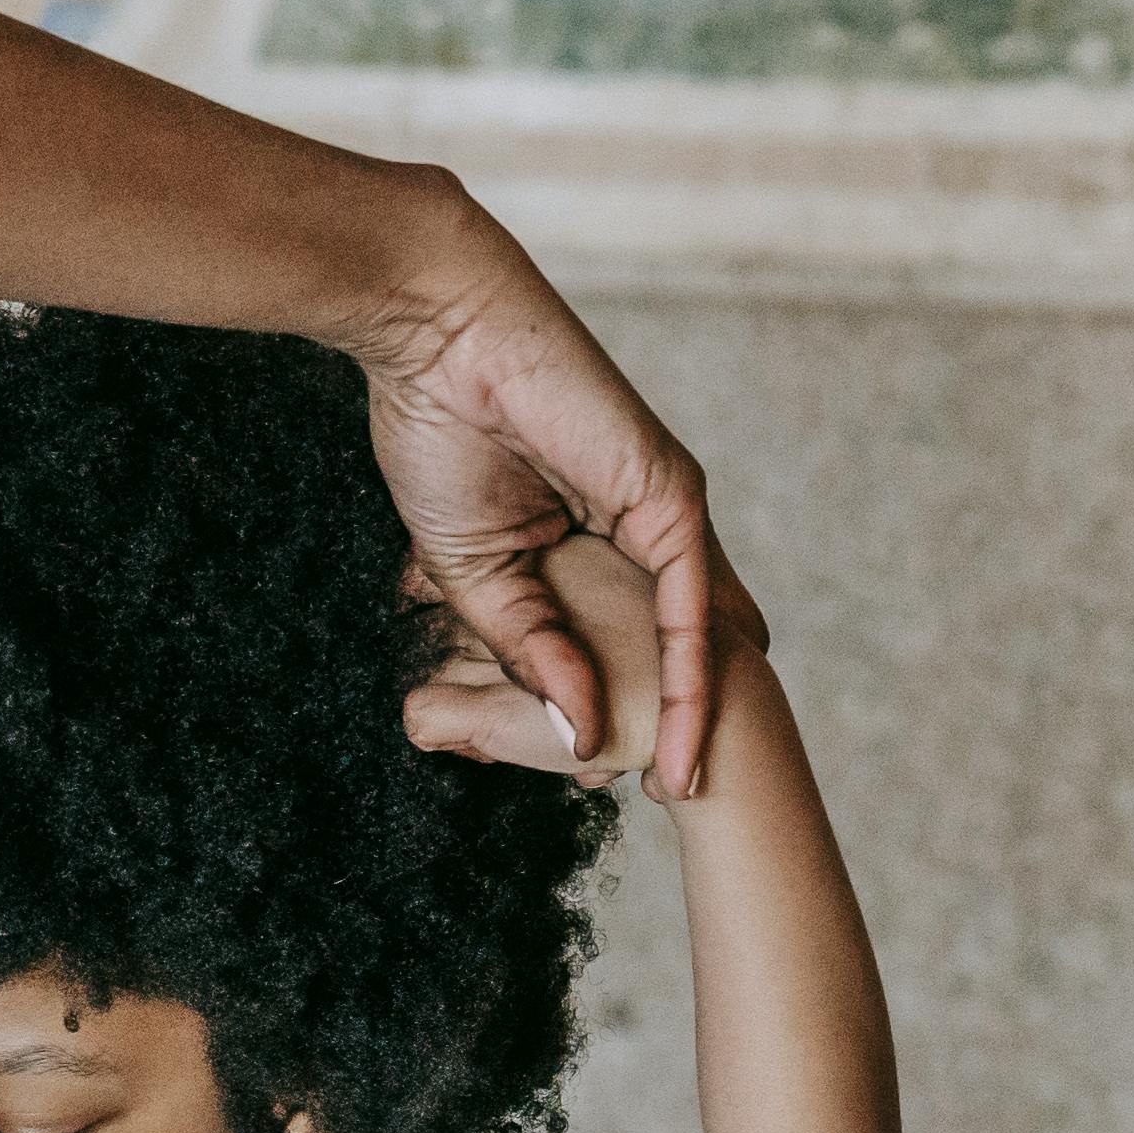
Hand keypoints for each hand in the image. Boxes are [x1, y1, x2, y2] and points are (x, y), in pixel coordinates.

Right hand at [348, 190, 736, 799]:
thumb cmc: (442, 434)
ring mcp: (665, 509)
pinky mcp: (670, 493)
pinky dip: (689, 670)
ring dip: (697, 714)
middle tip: (670, 794)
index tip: (619, 776)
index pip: (637, 637)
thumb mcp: (480, 577)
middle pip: (683, 643)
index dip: (636, 706)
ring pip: (698, 633)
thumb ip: (532, 651)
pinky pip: (690, 603)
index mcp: (597, 536)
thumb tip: (578, 733)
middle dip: (686, 721)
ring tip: (682, 789)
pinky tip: (679, 727)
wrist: (434, 338)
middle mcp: (644, 526)